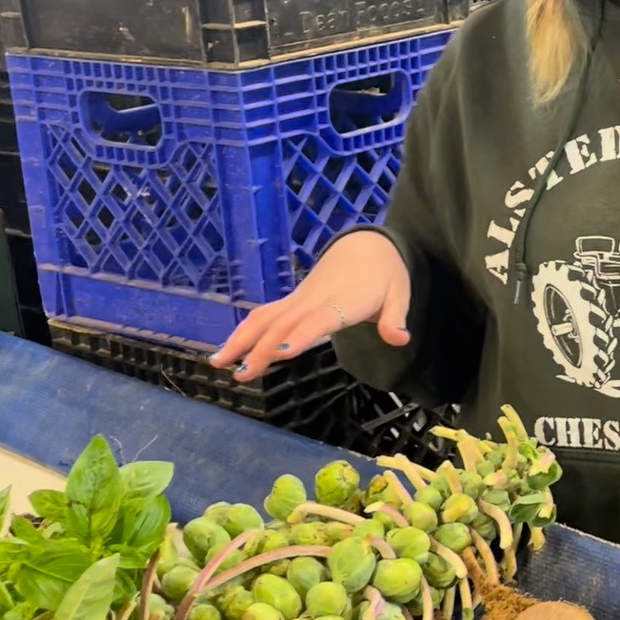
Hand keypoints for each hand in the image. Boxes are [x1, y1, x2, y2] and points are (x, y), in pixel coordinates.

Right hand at [210, 233, 410, 381]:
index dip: (298, 336)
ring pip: (265, 318)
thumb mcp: (399, 294)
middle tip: (240, 374)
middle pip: (281, 324)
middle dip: (259, 348)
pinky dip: (245, 331)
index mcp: (341, 302)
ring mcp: (299, 299)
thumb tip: (400, 339)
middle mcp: (313, 301)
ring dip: (241, 339)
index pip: (316, 321)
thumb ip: (394, 319)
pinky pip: (265, 315)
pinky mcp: (292, 300)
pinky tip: (228, 350)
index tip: (279, 353)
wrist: (367, 245)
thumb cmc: (385, 274)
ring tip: (219, 363)